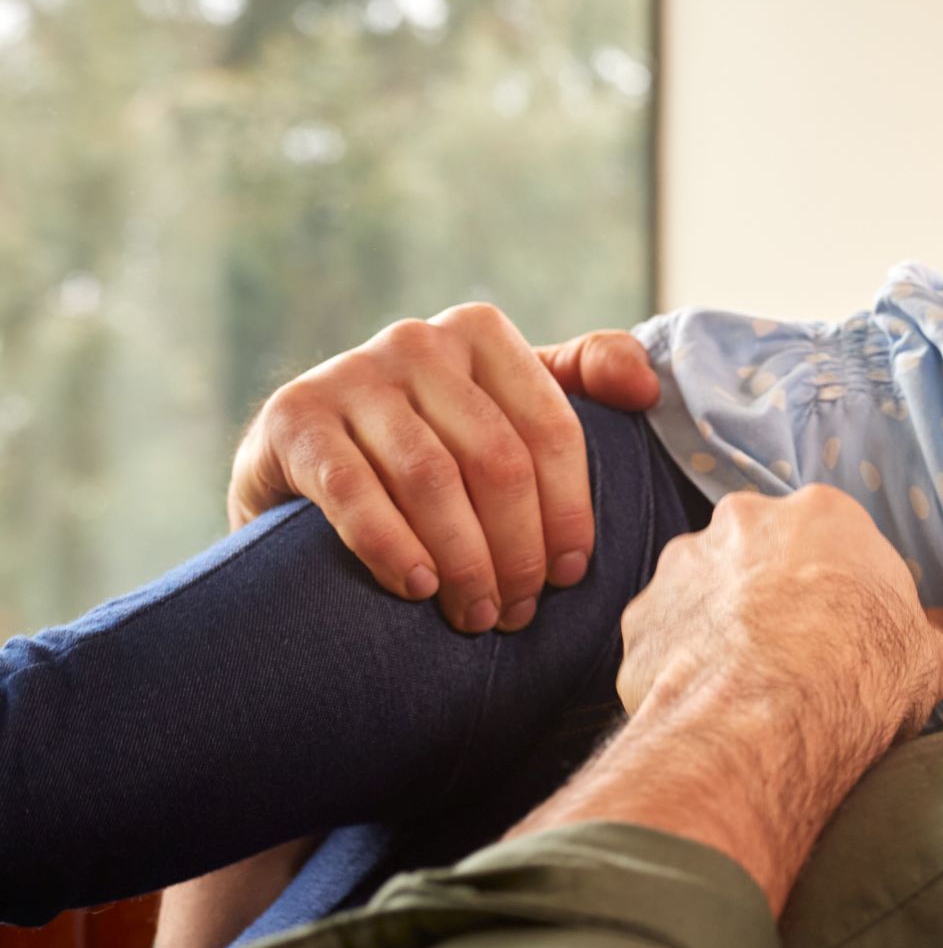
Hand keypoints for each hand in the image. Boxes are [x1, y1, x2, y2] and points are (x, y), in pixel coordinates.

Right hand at [228, 303, 661, 634]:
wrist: (299, 463)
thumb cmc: (431, 439)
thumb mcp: (507, 401)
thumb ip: (583, 379)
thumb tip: (645, 388)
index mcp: (480, 332)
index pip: (551, 429)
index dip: (570, 511)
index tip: (571, 574)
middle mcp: (416, 340)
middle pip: (496, 460)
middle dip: (517, 549)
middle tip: (519, 610)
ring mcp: (349, 374)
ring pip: (432, 479)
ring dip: (463, 561)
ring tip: (477, 615)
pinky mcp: (292, 418)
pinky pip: (355, 493)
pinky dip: (394, 548)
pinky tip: (418, 589)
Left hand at [520, 486, 942, 910]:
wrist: (768, 718)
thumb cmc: (863, 669)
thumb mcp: (930, 655)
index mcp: (822, 513)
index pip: (831, 538)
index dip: (839, 586)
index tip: (847, 630)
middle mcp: (743, 522)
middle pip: (757, 553)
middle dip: (768, 595)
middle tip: (790, 656)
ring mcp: (680, 568)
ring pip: (700, 592)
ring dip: (716, 626)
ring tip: (742, 688)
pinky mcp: (637, 623)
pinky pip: (660, 640)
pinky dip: (677, 666)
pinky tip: (703, 707)